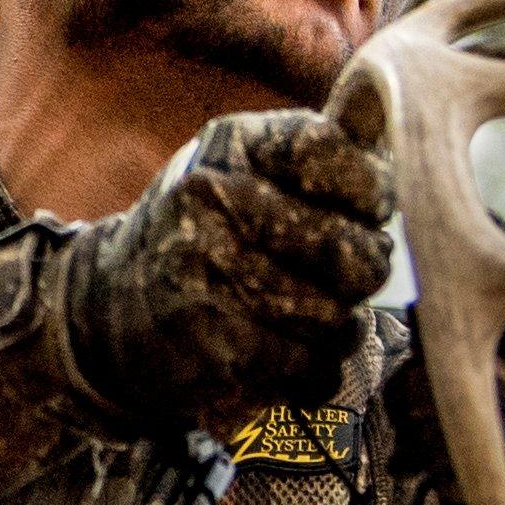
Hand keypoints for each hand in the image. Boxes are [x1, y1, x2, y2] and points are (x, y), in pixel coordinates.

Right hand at [52, 109, 394, 429]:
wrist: (105, 308)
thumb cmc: (199, 234)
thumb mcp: (238, 168)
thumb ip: (316, 155)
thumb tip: (398, 134)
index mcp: (230, 145)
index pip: (332, 153)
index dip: (369, 191)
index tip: (363, 210)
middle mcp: (212, 198)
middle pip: (354, 249)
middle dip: (362, 271)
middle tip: (343, 275)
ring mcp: (211, 271)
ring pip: (338, 316)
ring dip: (333, 326)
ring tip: (298, 315)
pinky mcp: (215, 342)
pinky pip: (314, 365)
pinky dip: (311, 369)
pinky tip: (285, 355)